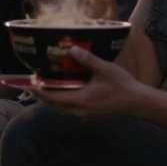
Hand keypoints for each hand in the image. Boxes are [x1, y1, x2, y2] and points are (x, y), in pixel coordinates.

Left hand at [32, 46, 146, 119]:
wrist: (138, 103)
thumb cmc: (122, 85)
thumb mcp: (105, 69)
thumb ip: (87, 59)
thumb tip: (71, 48)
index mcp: (80, 100)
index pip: (52, 97)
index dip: (38, 91)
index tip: (28, 83)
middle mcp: (79, 111)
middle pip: (54, 105)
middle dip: (43, 95)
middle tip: (35, 82)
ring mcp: (84, 116)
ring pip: (62, 109)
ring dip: (53, 99)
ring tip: (46, 86)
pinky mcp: (90, 116)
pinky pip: (70, 110)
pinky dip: (63, 102)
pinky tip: (64, 92)